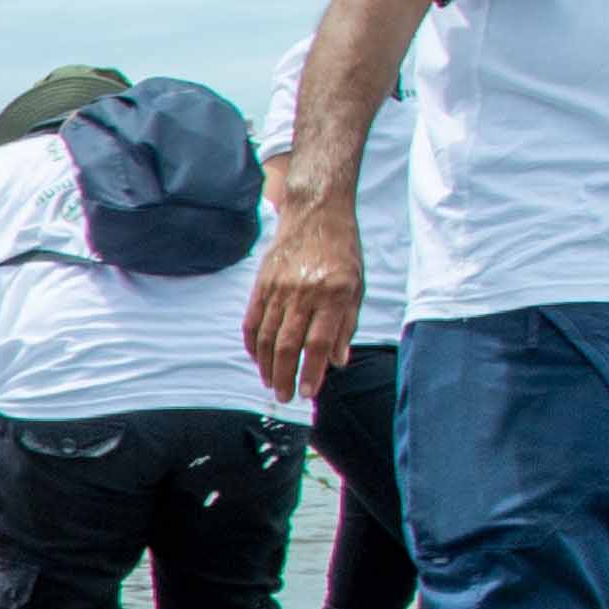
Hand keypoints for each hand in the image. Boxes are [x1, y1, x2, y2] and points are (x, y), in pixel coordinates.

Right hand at [247, 199, 363, 404]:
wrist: (316, 212)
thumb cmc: (342, 250)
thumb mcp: (357, 286)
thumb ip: (346, 325)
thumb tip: (337, 361)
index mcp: (333, 294)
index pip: (318, 342)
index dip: (311, 372)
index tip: (308, 393)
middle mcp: (303, 293)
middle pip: (288, 345)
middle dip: (285, 376)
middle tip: (285, 396)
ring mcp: (278, 289)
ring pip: (268, 337)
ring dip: (267, 365)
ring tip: (271, 383)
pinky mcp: (261, 284)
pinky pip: (252, 321)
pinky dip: (252, 344)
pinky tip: (257, 359)